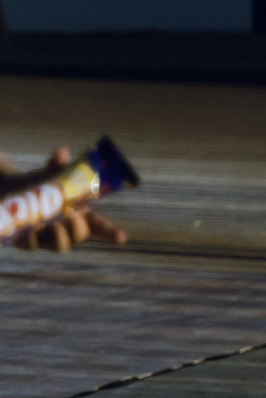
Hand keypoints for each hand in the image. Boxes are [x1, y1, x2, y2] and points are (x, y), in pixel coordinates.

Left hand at [2, 146, 126, 251]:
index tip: (123, 238)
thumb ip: (57, 165)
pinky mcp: (29, 242)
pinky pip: (34, 245)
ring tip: (52, 223)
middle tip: (71, 216)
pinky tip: (31, 227)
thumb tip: (62, 152)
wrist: (9, 192)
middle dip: (78, 229)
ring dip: (59, 236)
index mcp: (80, 214)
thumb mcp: (49, 174)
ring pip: (61, 245)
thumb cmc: (38, 184)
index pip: (100, 226)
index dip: (111, 233)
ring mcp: (49, 238)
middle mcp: (67, 228)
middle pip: (80, 236)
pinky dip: (33, 237)